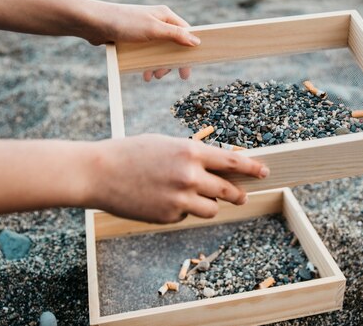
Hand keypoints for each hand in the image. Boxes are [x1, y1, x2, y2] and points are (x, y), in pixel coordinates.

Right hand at [85, 134, 269, 223]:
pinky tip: (161, 200)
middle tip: (242, 195)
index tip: (264, 172)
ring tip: (191, 196)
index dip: (252, 167)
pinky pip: (186, 215)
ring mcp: (180, 199)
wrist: (98, 173)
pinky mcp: (168, 216)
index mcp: (191, 152)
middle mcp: (190, 176)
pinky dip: (181, 210)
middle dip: (238, 194)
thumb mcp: (167, 145)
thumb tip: (216, 167)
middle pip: (228, 190)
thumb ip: (192, 156)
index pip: (233, 161)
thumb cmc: (131, 153)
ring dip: (208, 204)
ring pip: (211, 209)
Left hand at [87, 3, 196, 81]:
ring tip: (153, 76)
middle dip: (172, 61)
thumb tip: (196, 42)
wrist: (93, 23)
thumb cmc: (123, 23)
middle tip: (169, 75)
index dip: (189, 50)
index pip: (186, 33)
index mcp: (165, 16)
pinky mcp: (135, 38)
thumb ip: (175, 35)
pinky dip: (148, 64)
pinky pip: (148, 54)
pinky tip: (144, 73)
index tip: (189, 66)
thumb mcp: (153, 30)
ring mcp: (146, 30)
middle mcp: (158, 22)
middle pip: (174, 44)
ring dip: (159, 65)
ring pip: (160, 51)